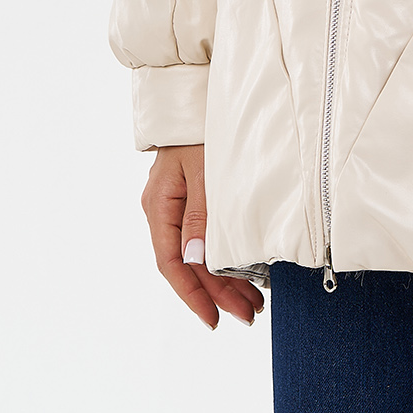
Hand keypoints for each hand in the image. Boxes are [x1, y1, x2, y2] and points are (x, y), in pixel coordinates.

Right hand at [141, 145, 263, 329]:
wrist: (196, 95)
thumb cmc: (200, 128)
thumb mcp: (203, 171)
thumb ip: (201, 216)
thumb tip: (197, 261)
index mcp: (159, 206)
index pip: (172, 263)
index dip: (192, 294)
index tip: (213, 317)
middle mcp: (165, 211)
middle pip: (189, 264)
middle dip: (218, 293)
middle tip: (248, 315)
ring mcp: (179, 205)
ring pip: (200, 254)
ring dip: (225, 280)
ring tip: (252, 303)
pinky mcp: (196, 199)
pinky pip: (207, 237)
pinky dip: (226, 257)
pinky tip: (245, 273)